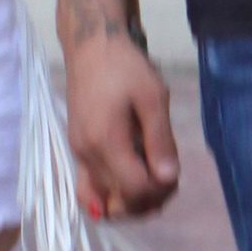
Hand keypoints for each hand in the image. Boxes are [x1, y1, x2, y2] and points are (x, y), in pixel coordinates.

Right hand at [64, 30, 180, 218]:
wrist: (91, 47)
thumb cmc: (126, 67)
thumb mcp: (153, 97)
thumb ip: (160, 140)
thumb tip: (168, 179)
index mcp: (105, 141)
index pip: (134, 190)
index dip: (159, 192)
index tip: (175, 174)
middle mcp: (87, 155)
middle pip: (118, 203)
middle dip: (148, 200)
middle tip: (168, 178)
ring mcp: (78, 154)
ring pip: (102, 201)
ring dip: (130, 201)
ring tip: (152, 181)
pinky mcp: (77, 150)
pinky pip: (91, 188)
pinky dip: (113, 193)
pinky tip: (133, 179)